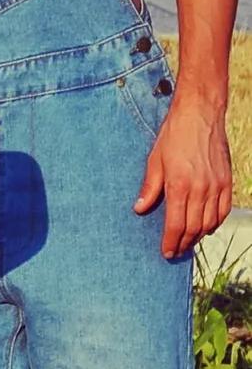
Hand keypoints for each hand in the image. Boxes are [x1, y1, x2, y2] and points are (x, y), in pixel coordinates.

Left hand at [137, 91, 232, 257]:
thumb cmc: (173, 136)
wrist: (200, 116)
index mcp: (180, 186)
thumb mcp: (154, 161)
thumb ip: (149, 188)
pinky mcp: (227, 181)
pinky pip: (224, 210)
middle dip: (183, 243)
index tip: (166, 252)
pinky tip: (207, 227)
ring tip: (188, 242)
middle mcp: (201, 189)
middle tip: (175, 251)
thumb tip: (140, 209)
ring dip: (199, 235)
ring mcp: (217, 186)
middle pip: (193, 228)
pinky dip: (216, 222)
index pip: (176, 225)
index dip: (171, 242)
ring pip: (210, 222)